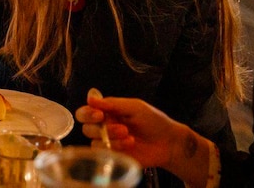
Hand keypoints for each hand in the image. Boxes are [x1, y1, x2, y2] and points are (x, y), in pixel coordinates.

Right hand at [77, 92, 210, 185]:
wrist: (168, 142)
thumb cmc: (153, 121)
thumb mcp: (134, 107)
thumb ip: (112, 103)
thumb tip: (90, 98)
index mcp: (107, 112)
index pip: (85, 112)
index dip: (87, 114)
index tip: (99, 115)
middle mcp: (105, 126)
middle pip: (86, 128)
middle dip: (102, 128)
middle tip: (121, 127)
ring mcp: (109, 142)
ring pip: (94, 142)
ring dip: (111, 138)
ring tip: (128, 135)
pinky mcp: (114, 155)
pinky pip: (105, 153)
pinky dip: (117, 147)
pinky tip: (130, 143)